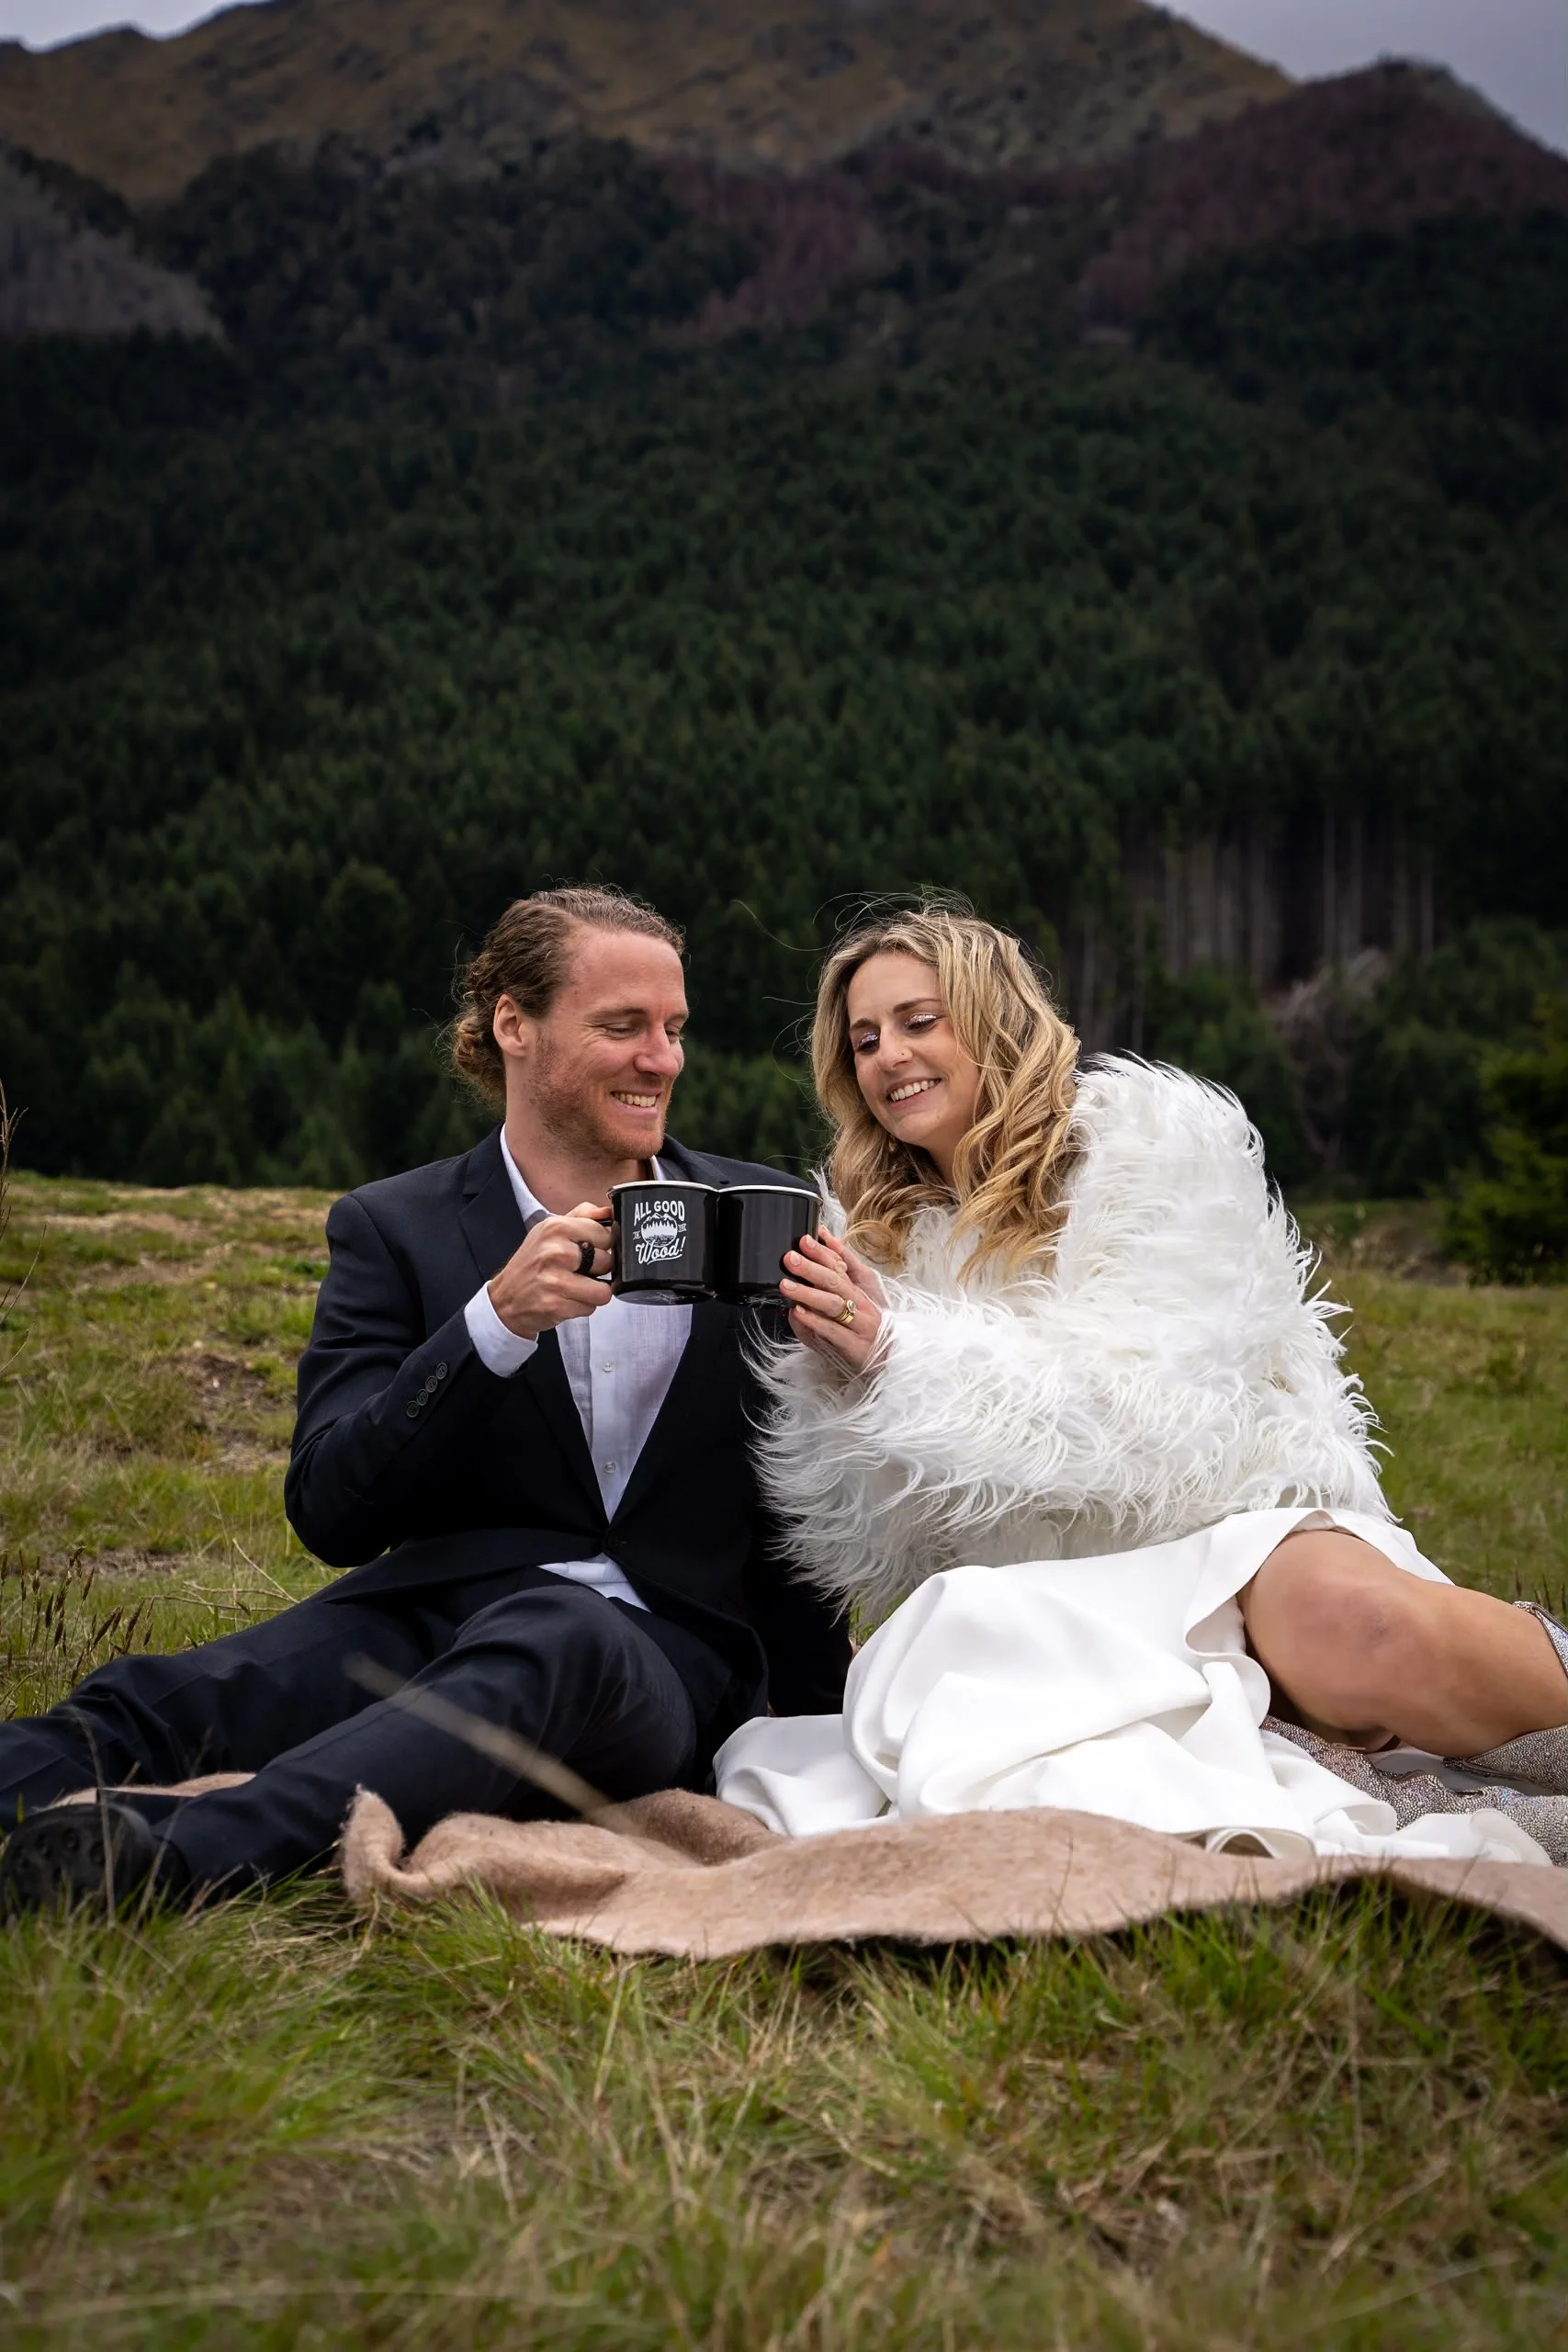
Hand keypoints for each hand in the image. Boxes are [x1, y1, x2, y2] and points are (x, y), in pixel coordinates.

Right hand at [487, 1203, 611, 1339]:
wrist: (504, 1298)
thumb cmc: (532, 1263)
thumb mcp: (551, 1230)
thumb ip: (583, 1216)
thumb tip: (610, 1212)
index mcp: (556, 1227)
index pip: (606, 1234)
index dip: (602, 1246)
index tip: (588, 1251)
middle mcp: (555, 1251)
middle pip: (607, 1262)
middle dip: (598, 1270)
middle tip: (577, 1271)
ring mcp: (554, 1280)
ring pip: (603, 1290)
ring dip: (593, 1292)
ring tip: (574, 1287)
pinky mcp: (555, 1306)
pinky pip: (590, 1308)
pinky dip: (581, 1306)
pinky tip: (565, 1299)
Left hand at [779, 1230, 884, 1373]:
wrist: (889, 1361)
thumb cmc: (866, 1330)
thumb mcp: (855, 1303)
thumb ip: (839, 1281)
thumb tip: (824, 1255)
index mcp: (859, 1292)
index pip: (840, 1267)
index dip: (822, 1253)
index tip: (804, 1240)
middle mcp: (860, 1304)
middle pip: (835, 1282)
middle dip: (811, 1268)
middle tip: (790, 1258)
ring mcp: (858, 1324)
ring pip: (833, 1305)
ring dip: (808, 1293)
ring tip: (786, 1285)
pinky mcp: (853, 1344)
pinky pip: (832, 1331)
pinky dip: (814, 1321)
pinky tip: (798, 1312)